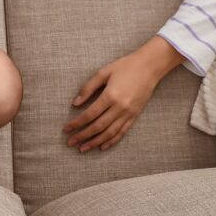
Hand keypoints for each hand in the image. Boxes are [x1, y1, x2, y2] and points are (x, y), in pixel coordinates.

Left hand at [62, 37, 182, 151]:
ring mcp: (129, 114)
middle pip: (98, 127)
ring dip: (95, 142)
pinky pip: (122, 132)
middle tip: (70, 143)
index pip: (90, 114)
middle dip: (82, 136)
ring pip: (109, 133)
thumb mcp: (103, 72)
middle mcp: (120, 107)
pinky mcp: (135, 116)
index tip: (66, 129)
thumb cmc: (125, 67)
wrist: (149, 67)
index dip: (76, 123)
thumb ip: (88, 88)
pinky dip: (111, 141)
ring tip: (83, 149)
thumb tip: (75, 104)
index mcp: (110, 96)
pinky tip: (102, 146)